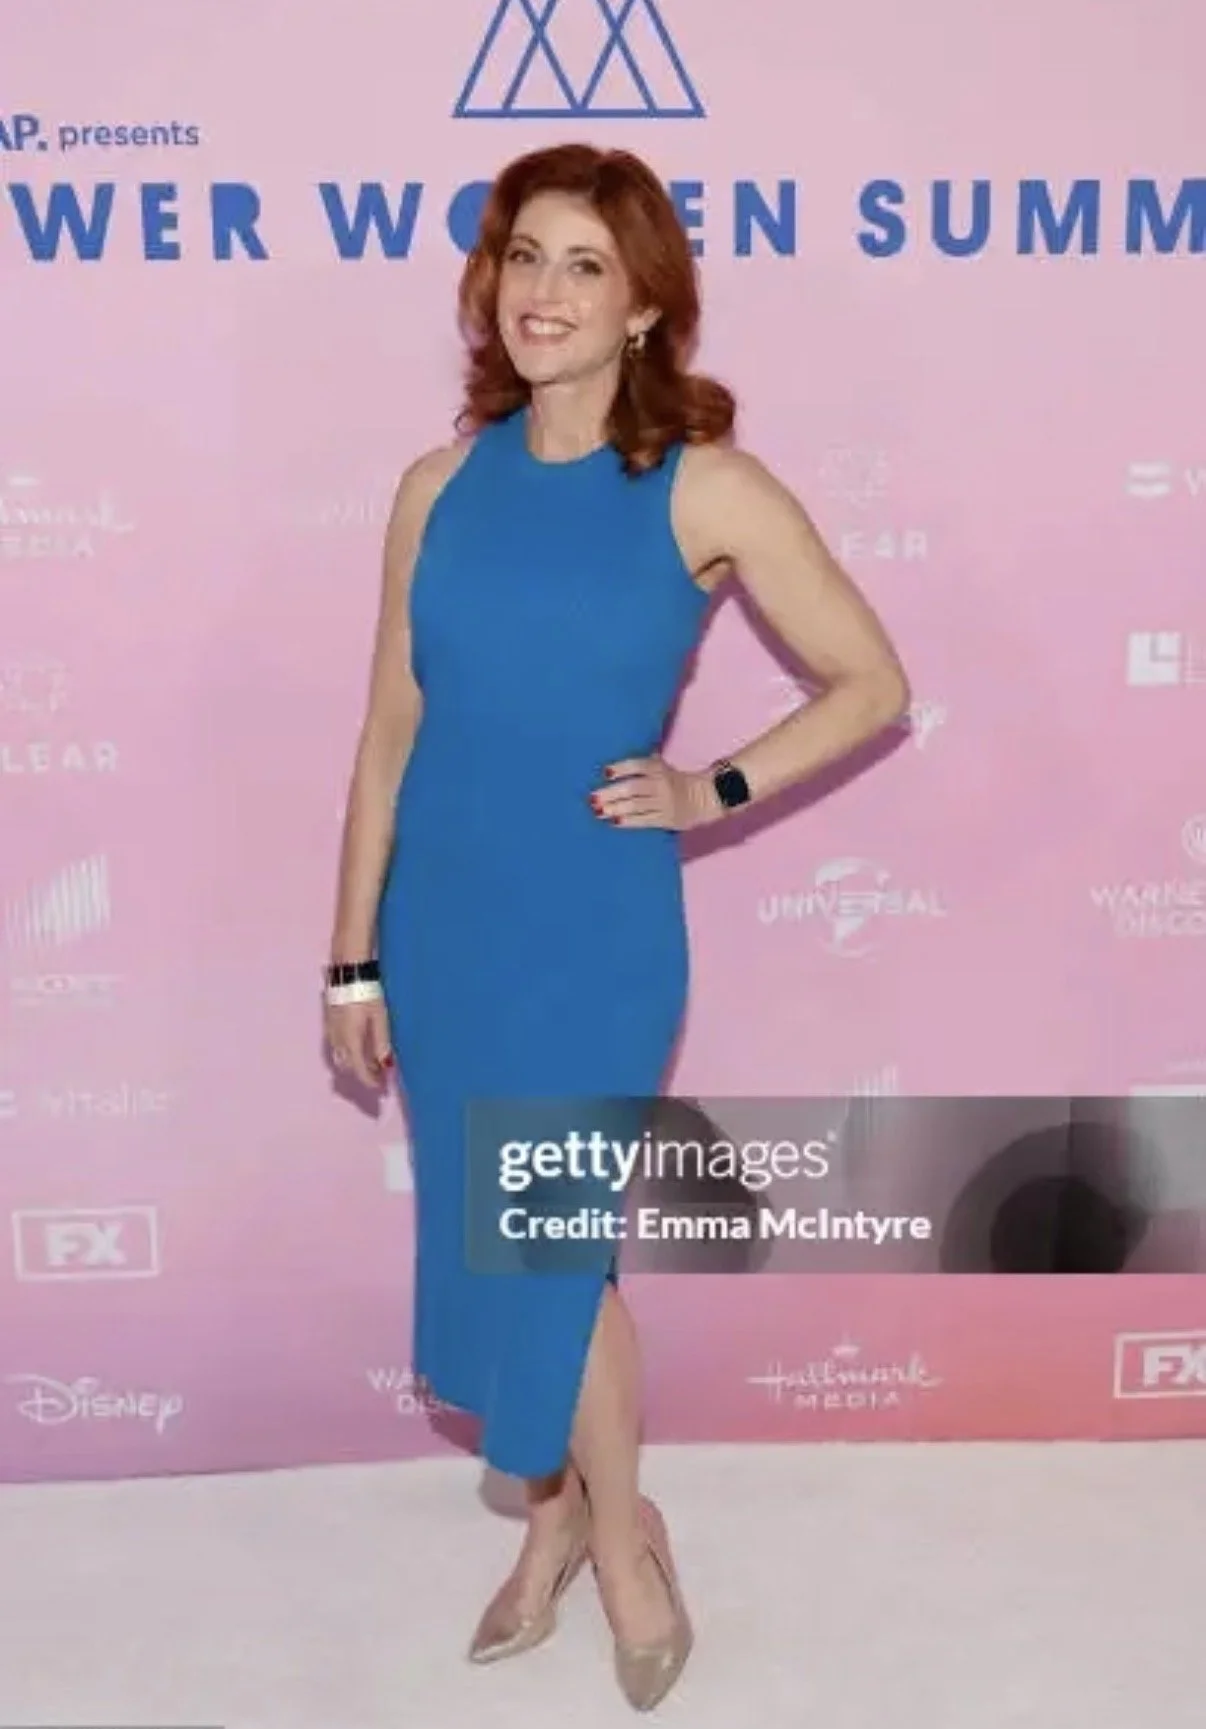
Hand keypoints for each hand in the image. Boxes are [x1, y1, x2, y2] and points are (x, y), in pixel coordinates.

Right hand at [324, 994, 393, 1089]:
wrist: (348, 974)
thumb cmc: (368, 995)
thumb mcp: (380, 1019)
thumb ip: (381, 1043)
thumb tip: (386, 1066)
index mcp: (350, 1041)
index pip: (359, 1070)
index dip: (370, 1082)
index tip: (381, 1089)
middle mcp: (337, 1040)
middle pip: (347, 1066)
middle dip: (362, 1075)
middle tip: (379, 1077)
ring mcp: (330, 1031)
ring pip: (340, 1057)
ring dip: (354, 1065)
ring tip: (371, 1064)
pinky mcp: (328, 1022)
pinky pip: (336, 1047)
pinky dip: (348, 1054)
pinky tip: (359, 1048)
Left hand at [589, 756, 721, 831]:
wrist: (706, 796)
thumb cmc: (677, 780)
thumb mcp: (663, 767)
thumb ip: (644, 765)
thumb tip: (619, 764)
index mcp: (659, 769)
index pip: (638, 766)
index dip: (621, 768)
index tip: (605, 772)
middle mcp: (660, 784)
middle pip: (633, 788)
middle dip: (611, 793)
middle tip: (592, 798)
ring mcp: (664, 802)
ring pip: (636, 805)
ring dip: (615, 809)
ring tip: (598, 811)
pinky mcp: (666, 818)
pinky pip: (645, 820)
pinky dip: (628, 821)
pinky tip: (614, 821)